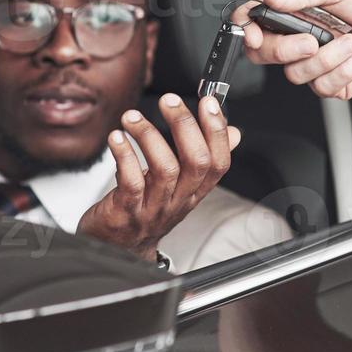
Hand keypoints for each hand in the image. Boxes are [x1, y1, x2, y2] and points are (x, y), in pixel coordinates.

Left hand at [77, 94, 240, 261]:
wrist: (118, 250)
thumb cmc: (146, 212)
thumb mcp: (182, 187)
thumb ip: (205, 159)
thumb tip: (234, 133)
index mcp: (194, 191)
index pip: (218, 161)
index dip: (217, 130)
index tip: (209, 102)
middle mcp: (178, 200)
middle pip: (196, 161)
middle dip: (185, 125)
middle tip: (169, 100)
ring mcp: (154, 208)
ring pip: (165, 168)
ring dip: (148, 135)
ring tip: (132, 117)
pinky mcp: (127, 212)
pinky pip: (131, 181)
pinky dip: (124, 155)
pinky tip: (117, 138)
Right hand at [235, 0, 351, 100]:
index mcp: (294, 11)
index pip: (254, 21)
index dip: (245, 29)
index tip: (254, 33)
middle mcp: (299, 38)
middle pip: (265, 54)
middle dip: (286, 50)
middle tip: (311, 40)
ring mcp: (315, 63)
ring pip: (296, 74)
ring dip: (328, 58)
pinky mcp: (333, 83)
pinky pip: (323, 87)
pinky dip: (345, 71)